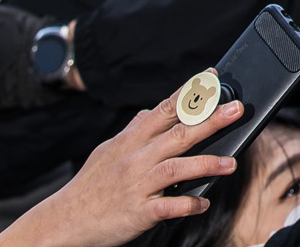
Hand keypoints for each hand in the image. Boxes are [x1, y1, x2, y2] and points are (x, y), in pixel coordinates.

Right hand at [0, 81, 242, 246]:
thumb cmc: (88, 186)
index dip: (190, 92)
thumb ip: (132, 130)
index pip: (164, 110)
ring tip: (231, 163)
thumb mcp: (107, 151)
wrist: (61, 222)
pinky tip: (203, 203)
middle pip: (178, 134)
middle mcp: (135, 159)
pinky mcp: (137, 213)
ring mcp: (136, 185)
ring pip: (176, 168)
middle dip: (210, 120)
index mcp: (130, 141)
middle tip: (237, 110)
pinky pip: (167, 207)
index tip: (212, 76)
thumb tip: (149, 110)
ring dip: (206, 164)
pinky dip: (187, 204)